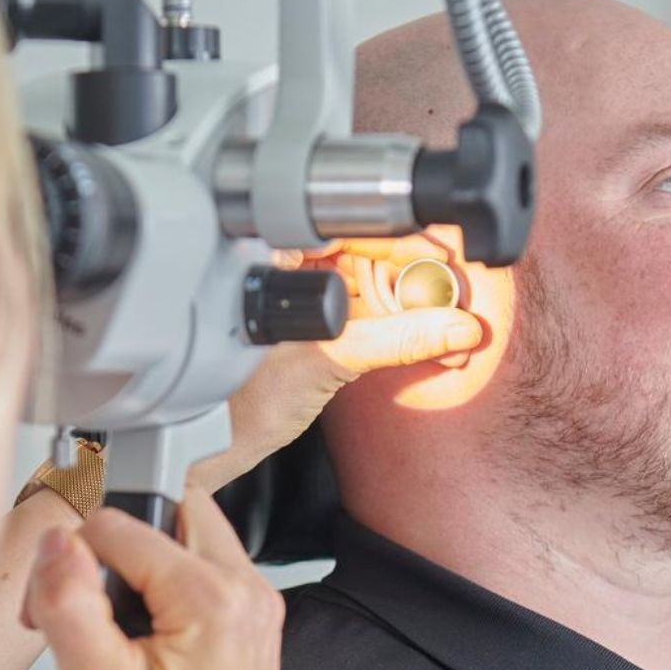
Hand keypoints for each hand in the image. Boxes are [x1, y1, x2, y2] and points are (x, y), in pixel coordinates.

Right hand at [19, 492, 293, 669]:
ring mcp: (255, 613)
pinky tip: (137, 655)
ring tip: (108, 641)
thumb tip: (55, 540)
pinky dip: (159, 597)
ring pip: (182, 542)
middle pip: (163, 513)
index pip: (117, 523)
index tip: (50, 614)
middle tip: (82, 614)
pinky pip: (198, 579)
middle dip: (110, 547)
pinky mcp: (249, 633)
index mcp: (214, 598)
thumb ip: (70, 603)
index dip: (68, 562)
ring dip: (135, 570)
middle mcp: (247, 593)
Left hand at [188, 235, 487, 494]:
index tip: (442, 262)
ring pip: (381, 287)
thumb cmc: (234, 401)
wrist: (214, 444)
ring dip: (420, 310)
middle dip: (422, 282)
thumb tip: (454, 327)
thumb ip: (395, 341)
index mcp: (279, 252)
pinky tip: (432, 339)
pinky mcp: (322, 326)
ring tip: (451, 328)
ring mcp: (308, 296)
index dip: (405, 241)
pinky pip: (375, 315)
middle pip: (377, 255)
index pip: (355, 225)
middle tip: (456, 303)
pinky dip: (406, 329)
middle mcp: (292, 265)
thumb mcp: (326, 361)